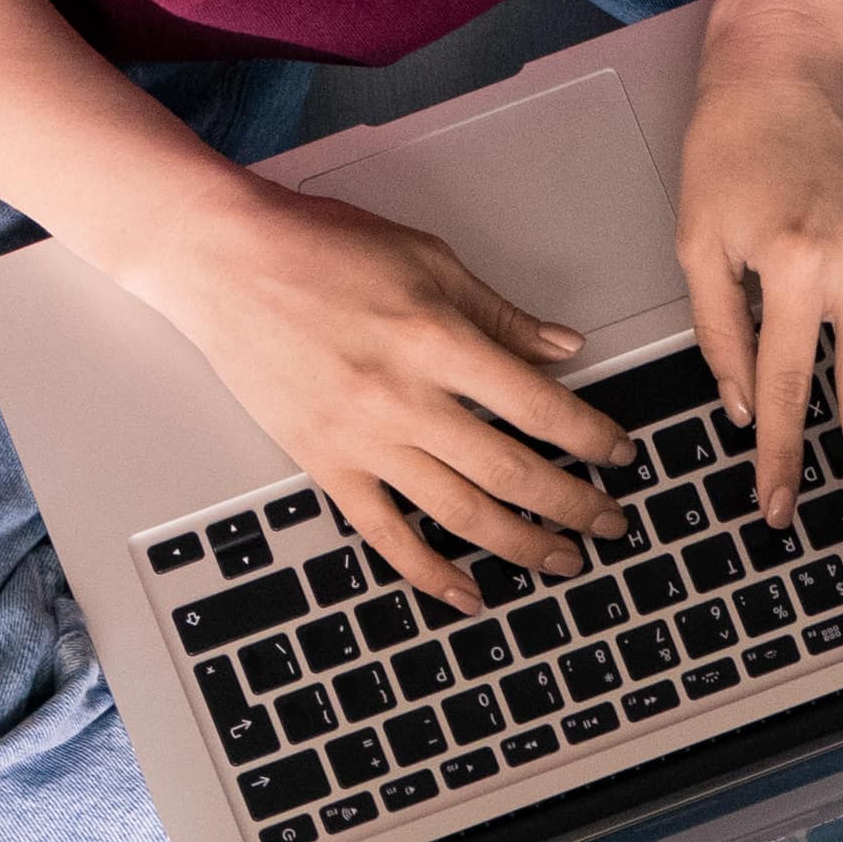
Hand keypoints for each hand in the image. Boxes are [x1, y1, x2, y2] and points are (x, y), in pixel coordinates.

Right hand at [132, 179, 616, 606]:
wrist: (222, 261)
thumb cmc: (317, 246)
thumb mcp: (425, 258)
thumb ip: (497, 313)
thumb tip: (561, 349)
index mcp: (439, 340)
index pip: (541, 407)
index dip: (592, 440)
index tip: (620, 457)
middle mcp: (407, 400)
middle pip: (513, 473)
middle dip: (575, 505)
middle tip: (611, 521)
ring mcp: (365, 441)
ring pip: (463, 515)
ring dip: (524, 546)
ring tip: (565, 559)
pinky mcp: (327, 466)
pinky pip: (388, 537)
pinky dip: (432, 575)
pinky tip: (470, 595)